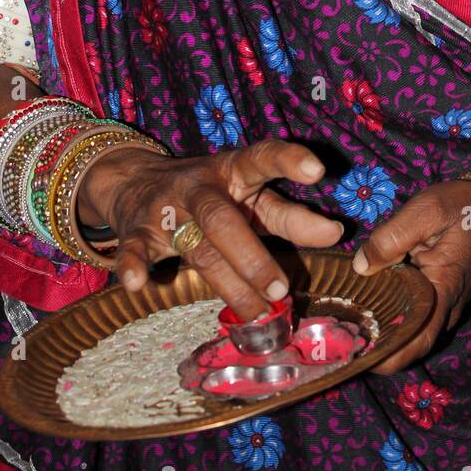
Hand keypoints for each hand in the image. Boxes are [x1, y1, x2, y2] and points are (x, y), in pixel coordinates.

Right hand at [77, 139, 343, 318]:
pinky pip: (133, 249)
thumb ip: (289, 216)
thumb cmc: (212, 194)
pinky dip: (134, 266)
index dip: (289, 160)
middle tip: (281, 289)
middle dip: (253, 256)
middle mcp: (201, 187)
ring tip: (255, 312)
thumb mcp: (250, 195)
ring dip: (225, 280)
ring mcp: (167, 209)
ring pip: (195, 246)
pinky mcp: (138, 232)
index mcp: (233, 170)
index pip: (262, 158)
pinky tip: (141, 285)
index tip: (319, 170)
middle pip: (224, 219)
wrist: (135, 180)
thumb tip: (336, 234)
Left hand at [351, 179, 470, 374]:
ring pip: (409, 332)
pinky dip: (388, 317)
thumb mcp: (429, 209)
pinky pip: (411, 316)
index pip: (417, 338)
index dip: (387, 354)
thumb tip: (360, 266)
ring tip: (342, 326)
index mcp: (444, 289)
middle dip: (375, 348)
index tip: (355, 355)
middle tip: (337, 340)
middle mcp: (445, 308)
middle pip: (409, 343)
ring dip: (380, 333)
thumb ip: (393, 236)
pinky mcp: (435, 297)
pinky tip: (360, 308)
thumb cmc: (464, 208)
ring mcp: (442, 305)